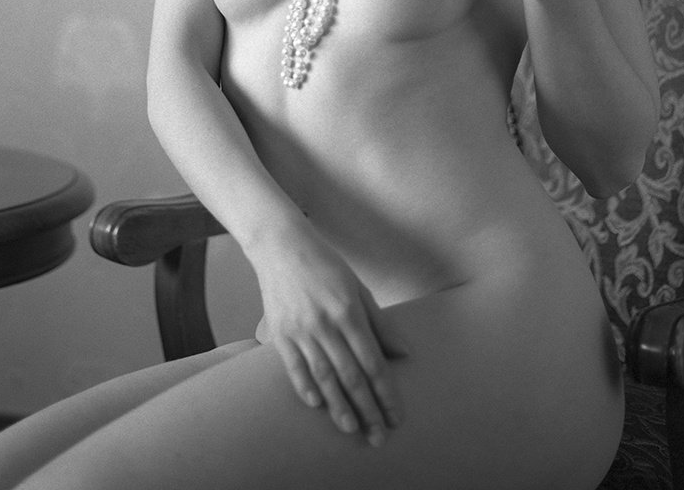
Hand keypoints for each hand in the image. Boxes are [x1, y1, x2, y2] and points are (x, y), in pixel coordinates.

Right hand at [251, 226, 406, 445]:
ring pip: (323, 377)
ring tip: (352, 428)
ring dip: (339, 406)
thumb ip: (380, 323)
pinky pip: (294, 367)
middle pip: (351, 376)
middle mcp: (325, 324)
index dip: (386, 393)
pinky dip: (305, 387)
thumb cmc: (325, 265)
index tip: (396, 417)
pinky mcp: (279, 332)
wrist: (281, 246)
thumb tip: (404, 354)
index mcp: (349, 312)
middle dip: (368, 409)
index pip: (373, 363)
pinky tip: (317, 405)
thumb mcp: (358, 288)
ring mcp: (300, 329)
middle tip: (379, 436)